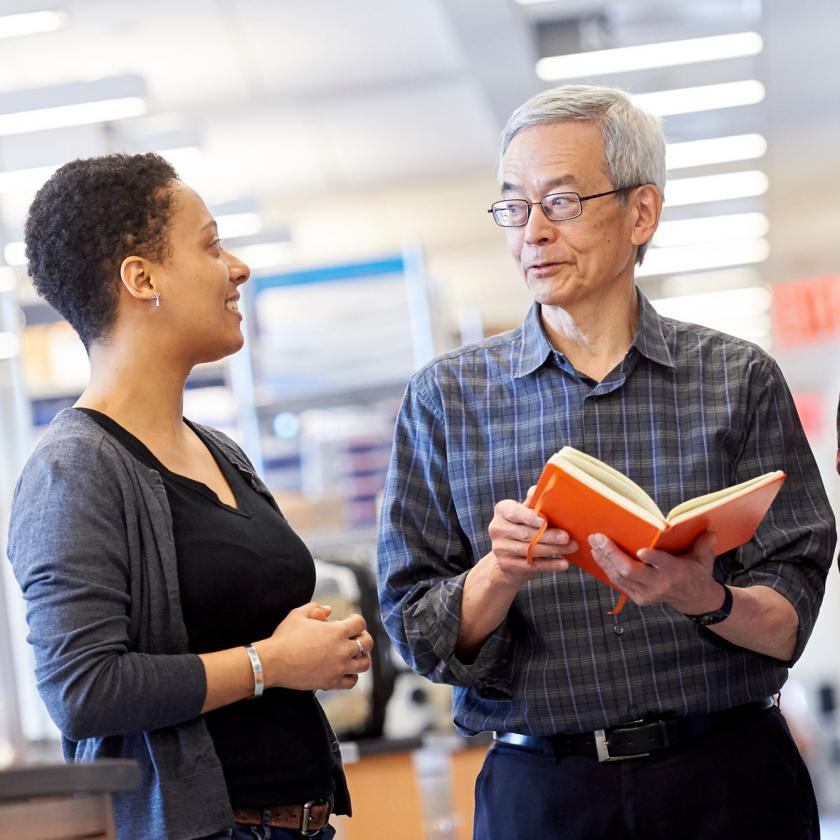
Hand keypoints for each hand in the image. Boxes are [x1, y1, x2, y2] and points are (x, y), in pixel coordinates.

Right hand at [255, 602, 373, 691]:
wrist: (273, 662)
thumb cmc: (285, 637)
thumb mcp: (299, 614)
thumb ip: (316, 608)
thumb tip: (328, 609)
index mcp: (337, 631)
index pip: (360, 623)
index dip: (356, 620)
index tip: (350, 621)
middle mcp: (342, 650)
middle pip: (367, 643)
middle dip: (364, 638)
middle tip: (355, 638)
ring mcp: (338, 668)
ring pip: (364, 664)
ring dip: (361, 658)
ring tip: (353, 655)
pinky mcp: (331, 682)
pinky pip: (351, 681)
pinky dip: (351, 676)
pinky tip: (344, 670)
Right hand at [486, 486, 577, 588]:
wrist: (508, 554)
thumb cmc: (523, 525)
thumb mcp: (526, 511)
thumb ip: (534, 502)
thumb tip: (539, 489)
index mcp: (502, 510)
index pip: (514, 513)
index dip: (529, 517)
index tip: (545, 520)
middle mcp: (497, 529)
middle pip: (526, 534)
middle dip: (549, 536)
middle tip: (567, 537)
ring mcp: (500, 549)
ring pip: (530, 550)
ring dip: (554, 550)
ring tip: (571, 547)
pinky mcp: (507, 565)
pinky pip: (532, 565)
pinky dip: (550, 565)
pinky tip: (563, 563)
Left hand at [588, 531, 722, 613]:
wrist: (694, 599)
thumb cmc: (697, 572)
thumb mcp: (704, 558)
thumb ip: (703, 545)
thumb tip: (711, 532)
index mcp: (676, 573)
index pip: (663, 565)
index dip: (652, 558)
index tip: (641, 550)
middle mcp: (659, 585)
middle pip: (631, 571)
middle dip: (612, 553)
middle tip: (598, 537)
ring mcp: (647, 594)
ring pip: (620, 577)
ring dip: (604, 559)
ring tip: (594, 542)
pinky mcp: (638, 598)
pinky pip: (618, 582)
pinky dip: (606, 567)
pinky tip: (598, 554)